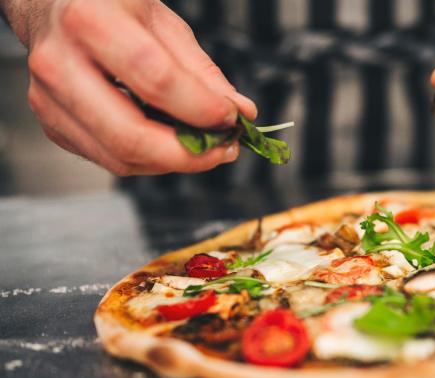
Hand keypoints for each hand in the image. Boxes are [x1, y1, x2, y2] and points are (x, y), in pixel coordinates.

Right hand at [2, 0, 256, 174]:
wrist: (54, 6)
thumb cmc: (108, 7)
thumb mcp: (161, 21)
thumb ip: (202, 70)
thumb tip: (240, 111)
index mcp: (90, 21)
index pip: (154, 80)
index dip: (200, 107)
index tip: (232, 118)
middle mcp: (60, 64)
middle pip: (130, 135)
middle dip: (189, 154)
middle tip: (224, 149)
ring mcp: (49, 100)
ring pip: (120, 158)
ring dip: (174, 162)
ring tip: (206, 147)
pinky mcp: (53, 125)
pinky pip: (110, 159)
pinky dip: (151, 159)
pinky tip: (171, 142)